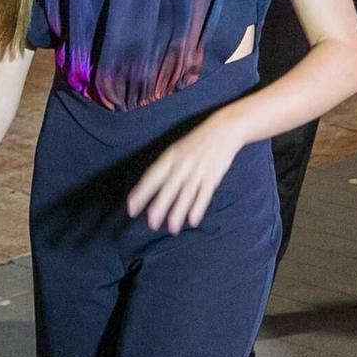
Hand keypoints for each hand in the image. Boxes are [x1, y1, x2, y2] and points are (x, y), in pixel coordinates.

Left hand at [127, 113, 247, 233]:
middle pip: (168, 188)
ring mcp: (198, 170)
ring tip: (172, 228)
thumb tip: (149, 187)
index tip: (131, 207)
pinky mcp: (213, 176)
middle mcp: (182, 164)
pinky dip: (199, 207)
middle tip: (151, 223)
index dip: (141, 192)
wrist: (225, 128)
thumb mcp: (177, 148)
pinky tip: (193, 220)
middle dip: (159, 207)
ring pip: (186, 194)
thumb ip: (166, 167)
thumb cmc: (197, 140)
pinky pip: (204, 194)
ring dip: (178, 212)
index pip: (152, 176)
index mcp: (170, 156)